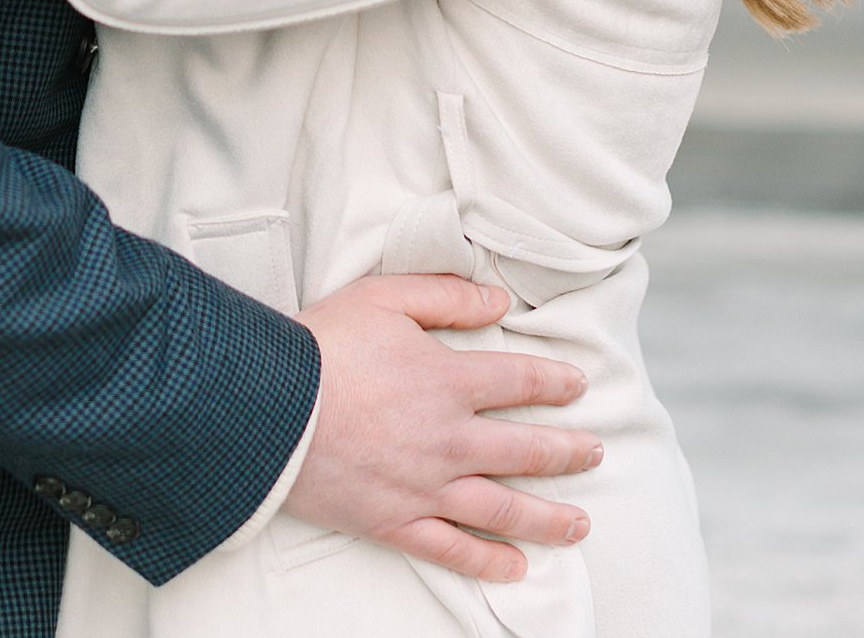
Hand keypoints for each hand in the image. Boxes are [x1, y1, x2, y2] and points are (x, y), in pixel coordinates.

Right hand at [288, 274, 599, 582]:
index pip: (519, 382)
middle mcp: (449, 439)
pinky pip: (452, 549)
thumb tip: (498, 300)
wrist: (267, 405)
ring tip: (580, 522)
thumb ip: (446, 296)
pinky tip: (515, 567)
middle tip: (595, 453)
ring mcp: (426, 487)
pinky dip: (488, 562)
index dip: (555, 383)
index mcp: (448, 381)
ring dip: (548, 517)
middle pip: (525, 451)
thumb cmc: (322, 345)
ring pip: (503, 508)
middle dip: (567, 452)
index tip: (578, 388)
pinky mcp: (395, 522)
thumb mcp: (383, 297)